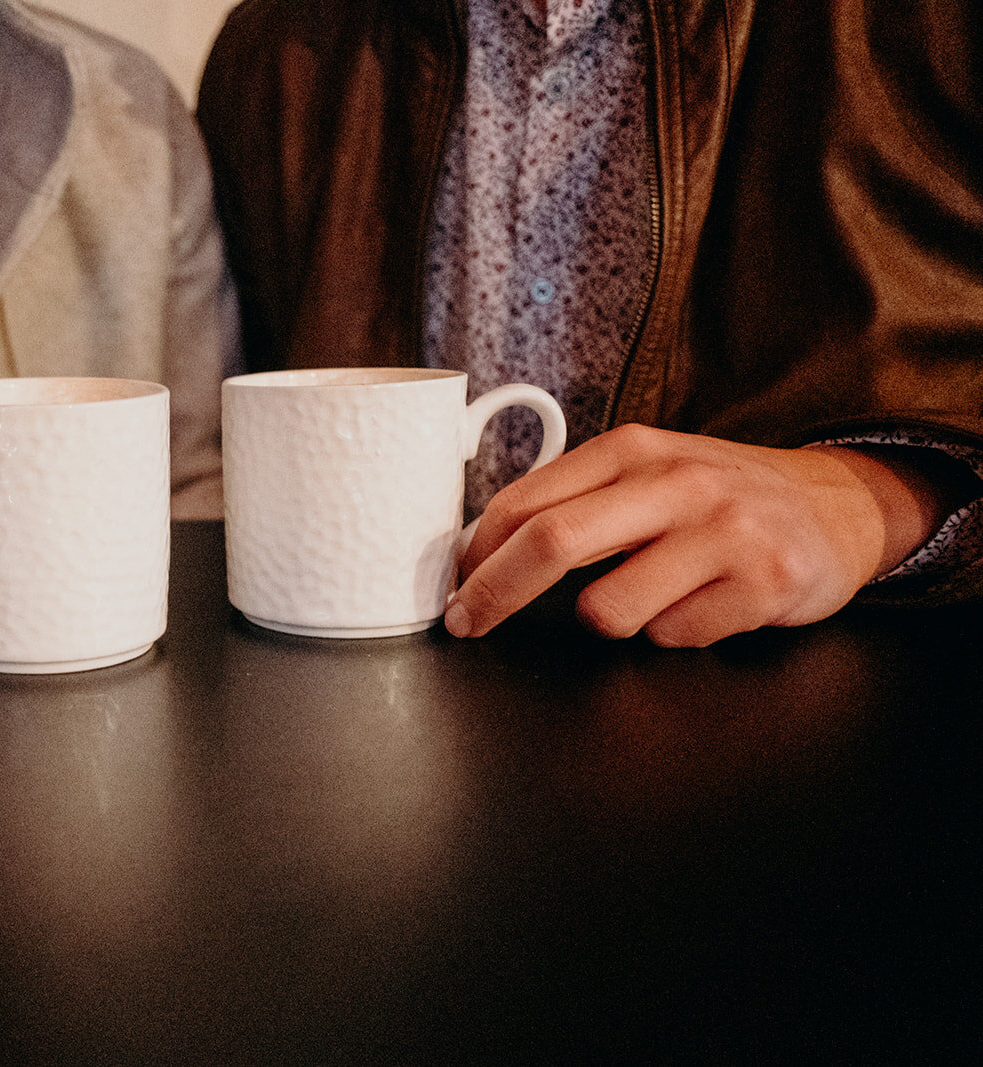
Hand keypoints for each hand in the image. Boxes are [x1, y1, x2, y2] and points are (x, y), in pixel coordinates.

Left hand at [445, 424, 944, 646]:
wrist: (837, 504)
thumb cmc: (720, 497)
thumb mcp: (647, 474)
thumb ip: (576, 501)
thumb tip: (484, 550)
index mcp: (632, 450)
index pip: (527, 502)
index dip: (476, 555)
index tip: (454, 589)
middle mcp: (675, 482)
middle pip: (551, 543)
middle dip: (493, 594)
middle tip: (467, 623)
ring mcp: (723, 531)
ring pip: (608, 610)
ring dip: (608, 621)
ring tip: (649, 596)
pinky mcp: (763, 582)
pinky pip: (673, 637)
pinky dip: (674, 634)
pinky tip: (704, 604)